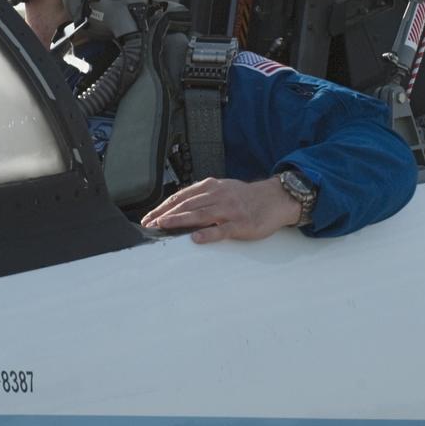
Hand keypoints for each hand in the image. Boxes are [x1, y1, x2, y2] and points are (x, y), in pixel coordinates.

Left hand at [141, 176, 301, 242]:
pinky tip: (195, 238)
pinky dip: (207, 234)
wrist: (276, 198)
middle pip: (186, 205)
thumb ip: (203, 196)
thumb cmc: (246, 197)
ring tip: (163, 225)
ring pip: (200, 214)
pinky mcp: (241, 224)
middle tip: (149, 224)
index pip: (181, 197)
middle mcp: (218, 196)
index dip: (163, 206)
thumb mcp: (223, 189)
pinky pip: (221, 230)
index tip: (149, 216)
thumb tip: (179, 206)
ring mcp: (229, 210)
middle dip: (165, 214)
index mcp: (211, 187)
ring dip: (179, 220)